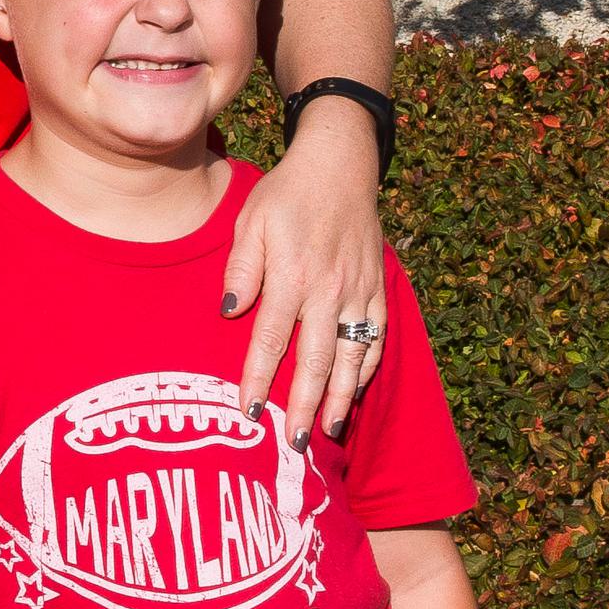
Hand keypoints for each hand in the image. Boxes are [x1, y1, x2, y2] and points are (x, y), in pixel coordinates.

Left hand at [223, 97, 385, 443]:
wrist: (340, 164)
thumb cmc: (285, 193)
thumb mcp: (249, 220)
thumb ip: (240, 268)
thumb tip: (231, 311)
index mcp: (291, 275)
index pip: (271, 340)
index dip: (260, 379)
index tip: (249, 413)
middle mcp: (328, 289)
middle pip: (315, 361)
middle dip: (304, 406)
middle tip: (294, 444)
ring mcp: (358, 291)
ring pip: (351, 357)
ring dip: (340, 399)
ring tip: (327, 432)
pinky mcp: (377, 287)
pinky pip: (375, 337)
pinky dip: (366, 369)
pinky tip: (355, 392)